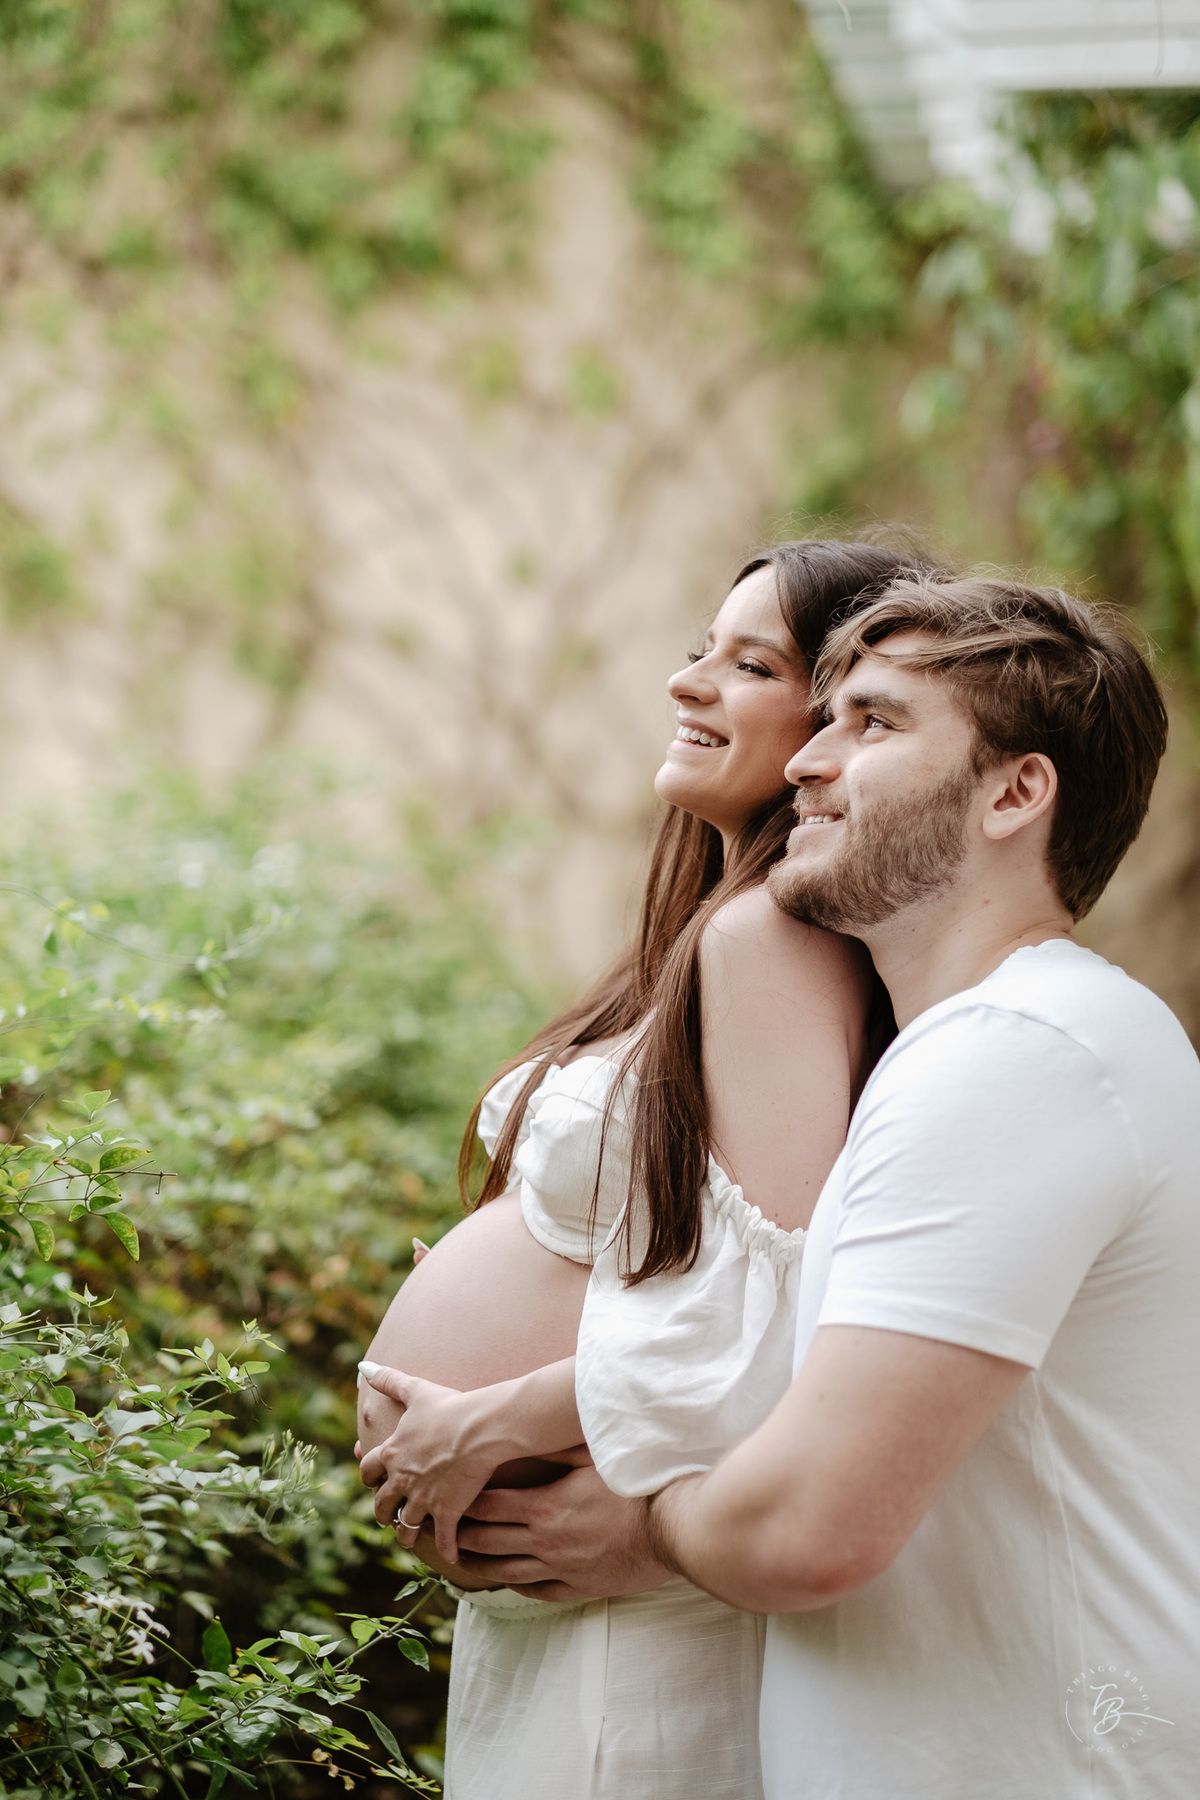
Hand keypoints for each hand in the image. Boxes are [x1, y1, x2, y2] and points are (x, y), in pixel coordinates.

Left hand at [357, 1365, 518, 1562]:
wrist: (480, 1428)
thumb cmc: (450, 1406)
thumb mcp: (416, 1389)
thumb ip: (389, 1379)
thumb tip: (364, 1366)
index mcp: (392, 1453)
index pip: (368, 1471)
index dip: (369, 1477)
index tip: (372, 1480)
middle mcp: (402, 1480)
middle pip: (381, 1504)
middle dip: (383, 1511)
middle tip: (387, 1517)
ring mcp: (423, 1499)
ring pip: (407, 1527)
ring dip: (407, 1535)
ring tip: (411, 1540)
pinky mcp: (447, 1512)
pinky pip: (444, 1540)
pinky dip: (447, 1550)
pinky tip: (451, 1557)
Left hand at [454, 1459, 672, 1602]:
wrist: (669, 1531)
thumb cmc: (634, 1489)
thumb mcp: (592, 1460)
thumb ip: (557, 1450)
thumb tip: (530, 1432)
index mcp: (544, 1507)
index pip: (488, 1505)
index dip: (462, 1502)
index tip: (445, 1497)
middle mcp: (544, 1541)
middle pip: (486, 1541)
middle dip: (458, 1534)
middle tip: (437, 1529)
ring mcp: (558, 1568)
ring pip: (503, 1571)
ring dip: (476, 1564)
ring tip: (457, 1558)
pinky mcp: (576, 1587)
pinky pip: (534, 1590)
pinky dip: (514, 1584)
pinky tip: (505, 1579)